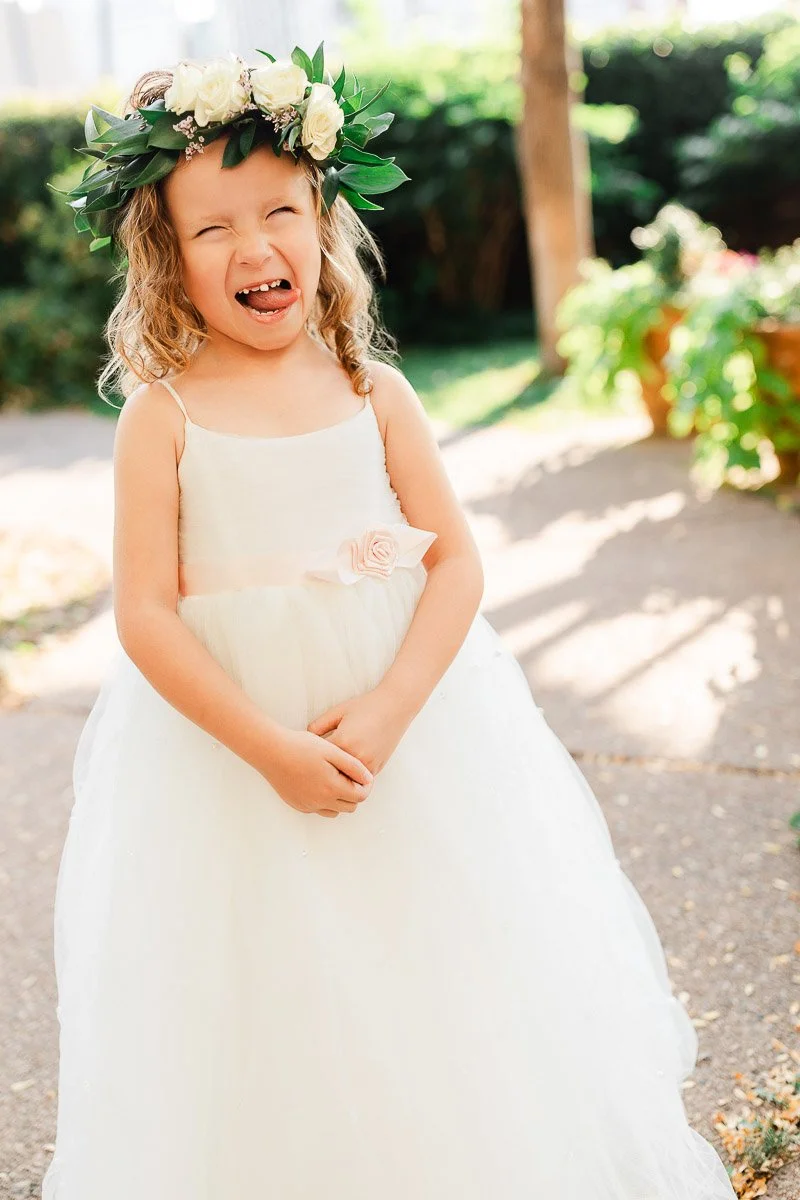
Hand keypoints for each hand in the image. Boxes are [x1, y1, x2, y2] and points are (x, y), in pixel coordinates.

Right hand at [259, 728, 373, 818]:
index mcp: (332, 788)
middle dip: (355, 793)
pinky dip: (325, 800)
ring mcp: (308, 805)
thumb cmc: (301, 747)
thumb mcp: (331, 751)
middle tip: (351, 776)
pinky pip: (318, 809)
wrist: (271, 751)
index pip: (360, 796)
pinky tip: (320, 782)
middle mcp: (320, 802)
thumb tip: (368, 779)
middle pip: (350, 807)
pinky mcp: (298, 805)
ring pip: (335, 810)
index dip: (366, 786)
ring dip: (340, 799)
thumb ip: (353, 766)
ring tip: (335, 779)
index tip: (363, 775)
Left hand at [307, 686, 414, 782]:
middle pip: (329, 775)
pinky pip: (357, 783)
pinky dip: (348, 781)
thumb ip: (318, 725)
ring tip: (322, 779)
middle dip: (319, 774)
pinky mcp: (376, 769)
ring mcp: (367, 765)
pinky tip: (340, 777)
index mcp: (342, 742)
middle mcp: (355, 757)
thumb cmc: (365, 707)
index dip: (308, 758)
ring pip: (344, 783)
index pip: (317, 758)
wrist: (395, 707)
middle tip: (307, 776)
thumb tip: (304, 739)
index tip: (300, 760)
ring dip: (334, 781)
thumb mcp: (338, 711)